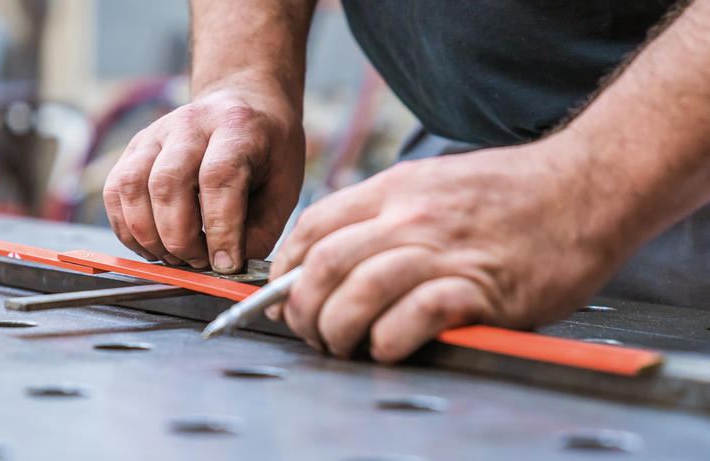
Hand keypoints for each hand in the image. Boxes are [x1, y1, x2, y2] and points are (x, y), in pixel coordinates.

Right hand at [103, 84, 304, 272]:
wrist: (243, 102)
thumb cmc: (267, 149)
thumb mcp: (284, 186)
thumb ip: (261, 229)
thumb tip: (227, 267)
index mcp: (236, 127)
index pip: (218, 177)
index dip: (219, 228)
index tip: (225, 263)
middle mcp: (190, 124)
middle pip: (167, 183)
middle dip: (180, 238)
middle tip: (200, 261)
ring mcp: (155, 133)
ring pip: (131, 188)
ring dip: (149, 236)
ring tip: (175, 256)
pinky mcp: (133, 148)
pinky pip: (114, 192)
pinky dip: (127, 228)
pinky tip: (151, 245)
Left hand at [268, 132, 633, 361]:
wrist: (585, 185)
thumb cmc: (512, 192)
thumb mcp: (435, 181)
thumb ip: (386, 213)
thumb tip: (336, 257)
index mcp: (396, 189)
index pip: (314, 225)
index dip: (286, 268)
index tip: (283, 294)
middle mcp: (412, 216)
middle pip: (326, 264)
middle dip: (303, 308)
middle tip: (311, 331)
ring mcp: (445, 250)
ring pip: (361, 290)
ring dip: (339, 328)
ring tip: (343, 345)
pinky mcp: (481, 286)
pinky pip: (415, 316)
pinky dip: (391, 339)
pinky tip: (389, 348)